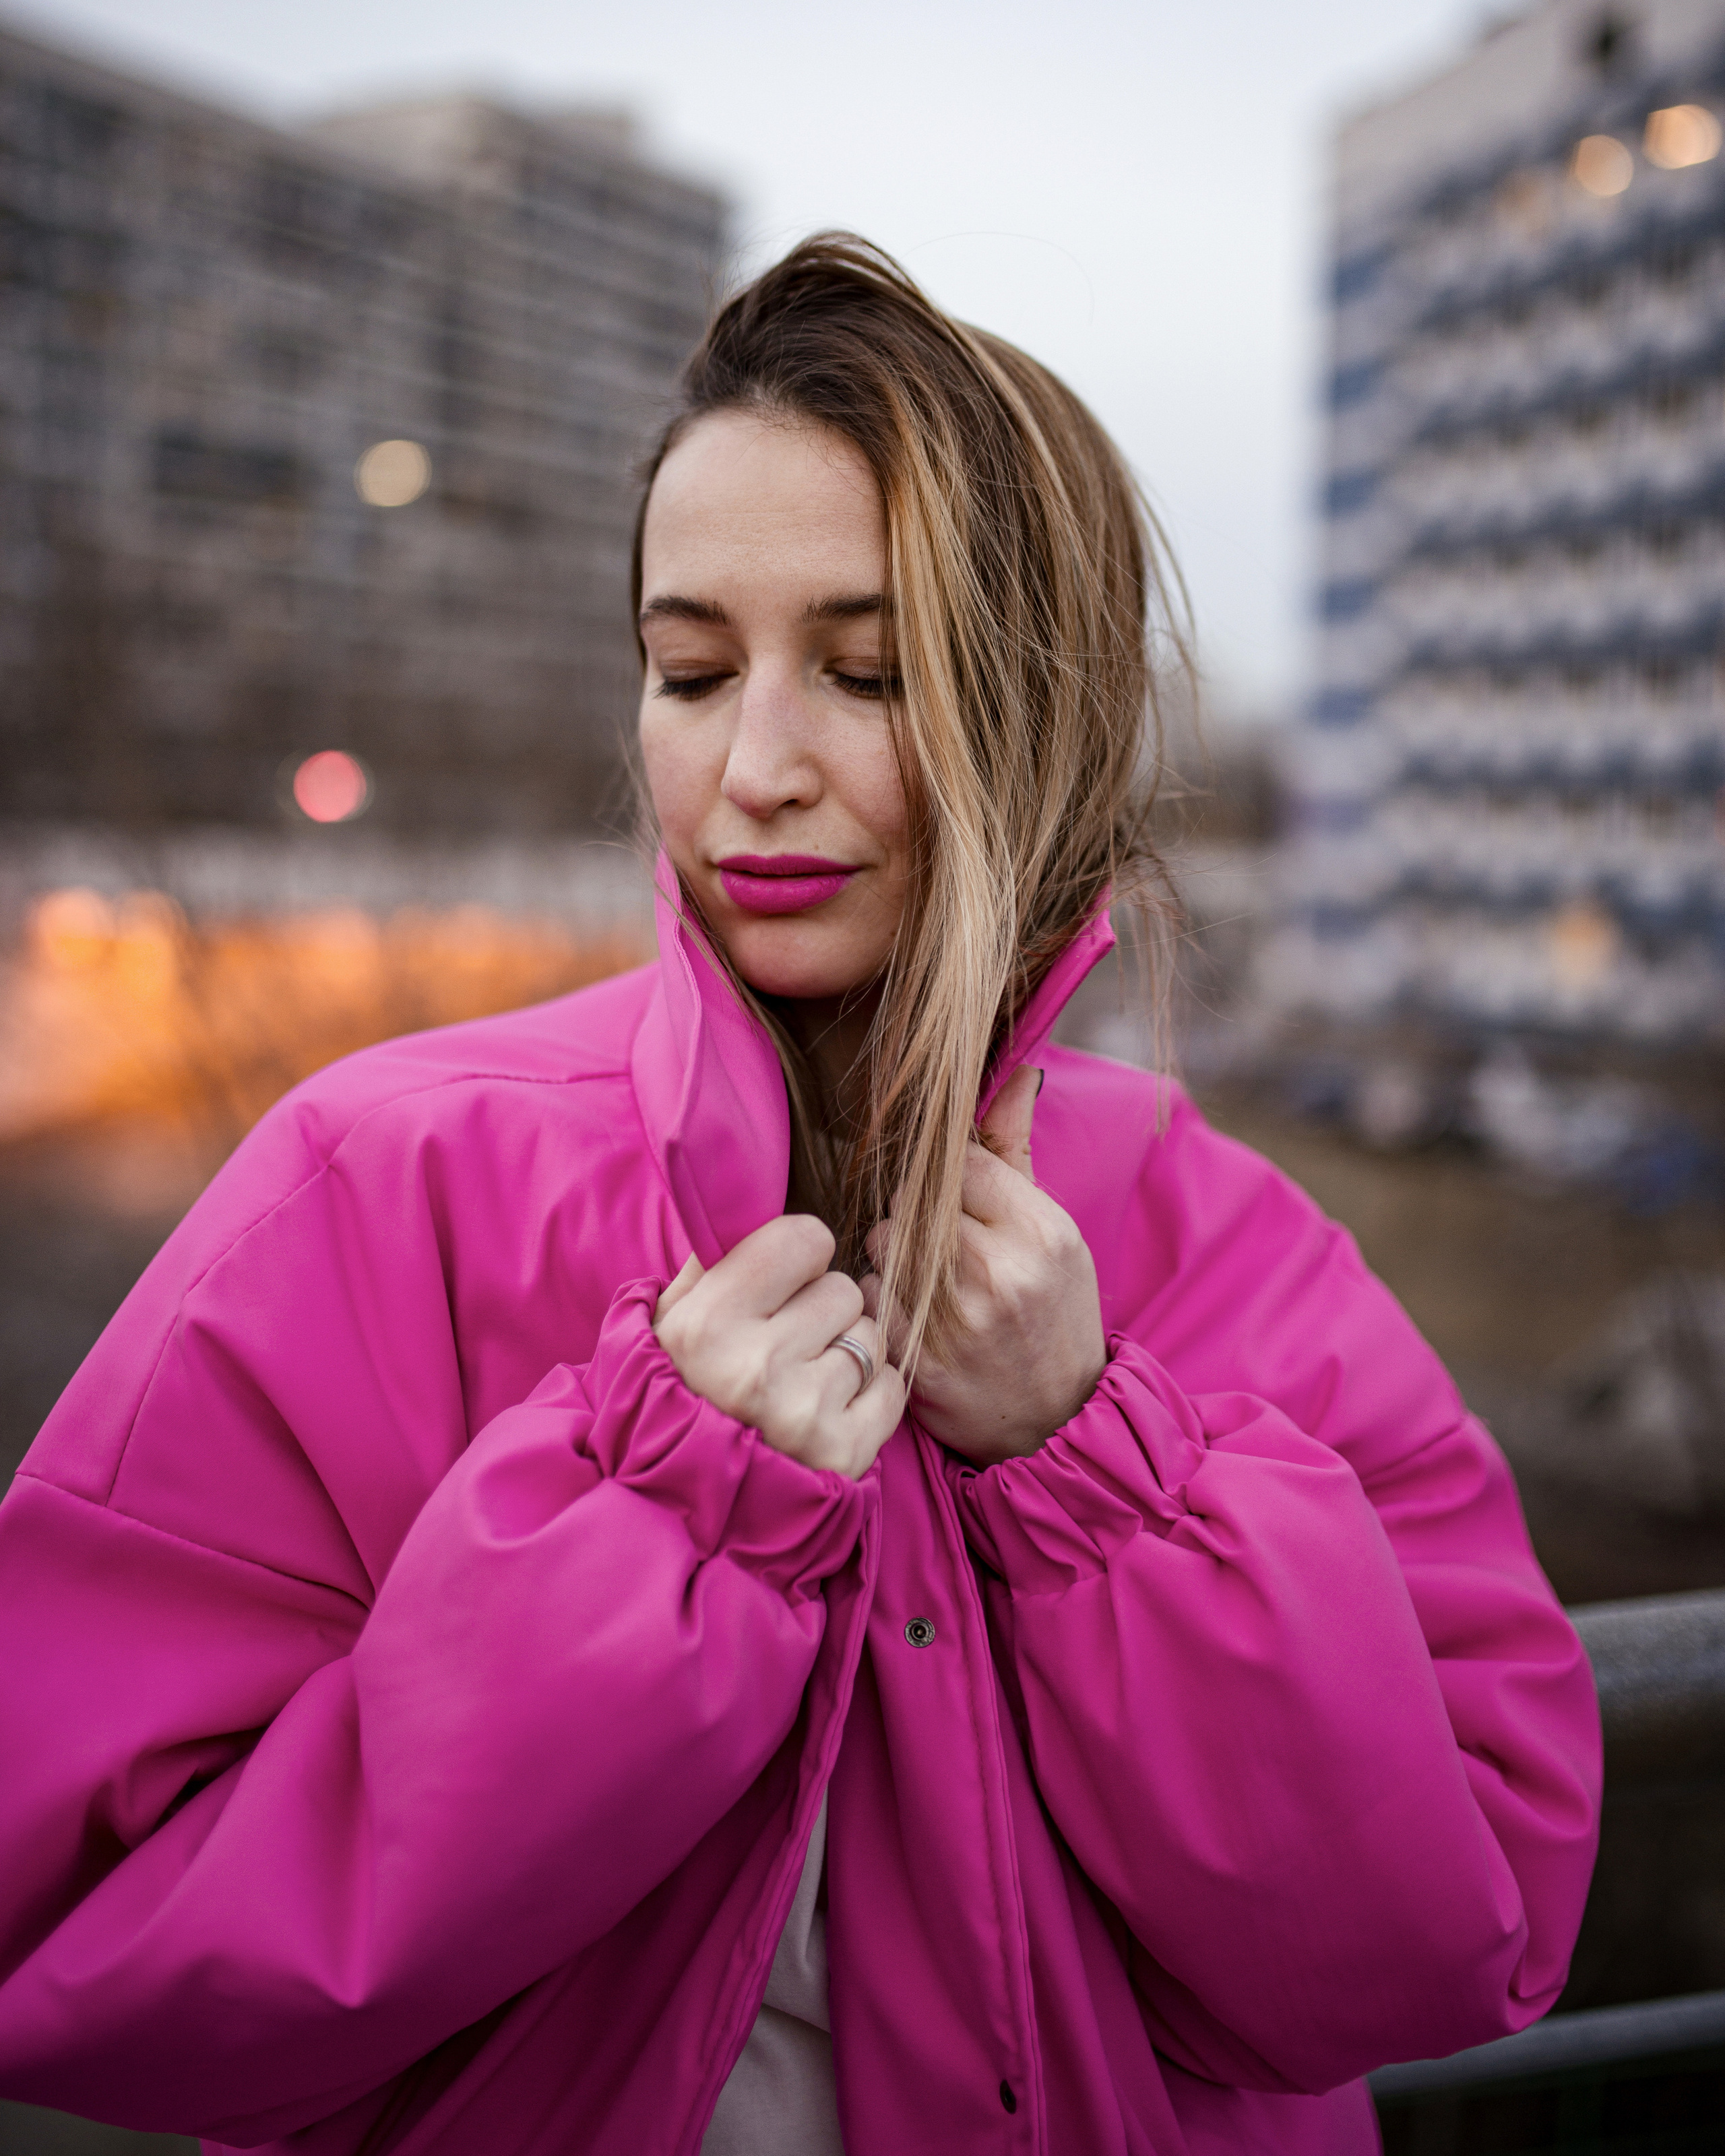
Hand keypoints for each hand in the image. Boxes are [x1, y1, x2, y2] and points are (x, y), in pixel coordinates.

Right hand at [653, 1215, 904, 1480]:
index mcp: (706, 1324)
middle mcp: (755, 1367)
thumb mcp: (667, 1323)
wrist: (685, 1503)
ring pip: (872, 1336)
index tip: (780, 1280)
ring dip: (848, 1353)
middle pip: (842, 1288)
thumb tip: (757, 1201)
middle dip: (820, 1310)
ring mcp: (804, 1414)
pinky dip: (870, 1395)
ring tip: (805, 1381)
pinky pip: (892, 1387)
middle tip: (787, 1344)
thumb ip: (711, 1260)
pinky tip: (831, 1410)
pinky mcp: (844, 1453)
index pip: (804, 1237)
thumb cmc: (680, 1393)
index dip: (796, 1255)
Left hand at [863, 1066, 1105, 1465]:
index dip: (944, 1175)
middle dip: (914, 1217)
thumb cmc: (1053, 1315)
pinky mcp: (918, 1358)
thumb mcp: (1056, 1234)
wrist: (1055, 1422)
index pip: (956, 1161)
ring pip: (882, 1245)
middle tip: (938, 1246)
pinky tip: (911, 1317)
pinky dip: (881, 1302)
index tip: (950, 1196)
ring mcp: (955, 1319)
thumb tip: (1016, 1073)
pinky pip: (870, 1298)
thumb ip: (1018, 1152)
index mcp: (1040, 1231)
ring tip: (929, 1284)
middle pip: (910, 1200)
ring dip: (892, 1258)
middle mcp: (998, 1271)